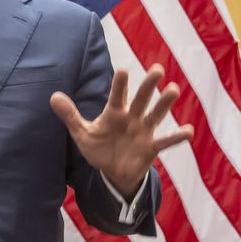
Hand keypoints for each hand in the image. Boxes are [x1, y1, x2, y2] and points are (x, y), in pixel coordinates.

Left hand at [50, 65, 192, 197]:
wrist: (112, 172)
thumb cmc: (99, 148)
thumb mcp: (82, 133)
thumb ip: (70, 115)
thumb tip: (53, 96)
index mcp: (114, 113)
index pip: (117, 95)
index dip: (119, 84)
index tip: (123, 70)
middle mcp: (131, 118)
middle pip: (141, 99)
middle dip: (148, 85)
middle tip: (157, 69)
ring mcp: (143, 132)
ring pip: (156, 115)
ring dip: (164, 104)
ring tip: (174, 90)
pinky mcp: (151, 148)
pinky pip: (165, 141)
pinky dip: (177, 137)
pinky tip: (189, 131)